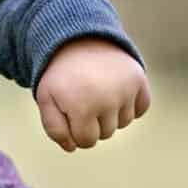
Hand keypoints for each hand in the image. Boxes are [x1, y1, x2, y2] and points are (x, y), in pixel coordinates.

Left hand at [34, 37, 149, 151]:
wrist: (78, 40)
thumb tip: (72, 148)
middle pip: (106, 133)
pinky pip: (141, 109)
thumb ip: (54, 128)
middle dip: (93, 122)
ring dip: (112, 113)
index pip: (87, 141)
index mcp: (81, 107)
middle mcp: (108, 100)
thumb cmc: (60, 74)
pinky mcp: (139, 80)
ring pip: (124, 122)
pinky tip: (115, 90)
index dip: (76, 131)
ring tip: (98, 91)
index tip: (70, 113)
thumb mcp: (46, 99)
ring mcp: (126, 90)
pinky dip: (131, 104)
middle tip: (83, 97)